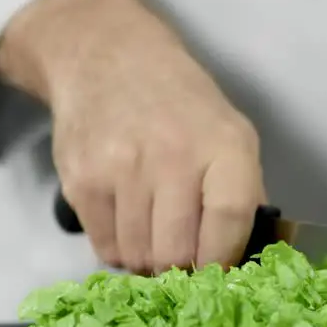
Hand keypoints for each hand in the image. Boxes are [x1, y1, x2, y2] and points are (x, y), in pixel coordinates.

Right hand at [0, 0, 264, 273]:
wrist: (107, 58)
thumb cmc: (177, 101)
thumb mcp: (228, 130)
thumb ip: (242, 191)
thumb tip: (245, 257)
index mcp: (223, 145)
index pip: (230, 224)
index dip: (224, 259)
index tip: (217, 269)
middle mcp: (171, 156)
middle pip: (178, 253)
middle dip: (181, 267)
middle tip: (180, 256)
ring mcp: (121, 169)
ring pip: (138, 257)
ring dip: (147, 259)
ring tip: (152, 232)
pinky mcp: (81, 182)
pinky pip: (105, 247)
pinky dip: (119, 248)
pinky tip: (126, 222)